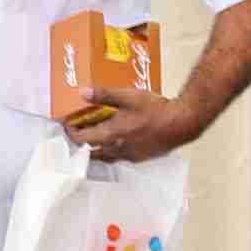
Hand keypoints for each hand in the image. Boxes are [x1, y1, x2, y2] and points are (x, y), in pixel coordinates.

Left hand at [69, 87, 201, 161]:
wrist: (183, 123)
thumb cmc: (155, 109)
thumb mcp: (128, 97)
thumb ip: (104, 95)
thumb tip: (81, 92)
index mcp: (110, 135)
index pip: (81, 139)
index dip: (70, 132)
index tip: (67, 124)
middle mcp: (116, 150)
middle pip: (90, 152)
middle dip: (81, 143)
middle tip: (78, 131)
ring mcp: (128, 156)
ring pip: (104, 156)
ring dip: (96, 148)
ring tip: (94, 135)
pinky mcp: (139, 157)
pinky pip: (118, 157)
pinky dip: (110, 150)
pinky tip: (115, 139)